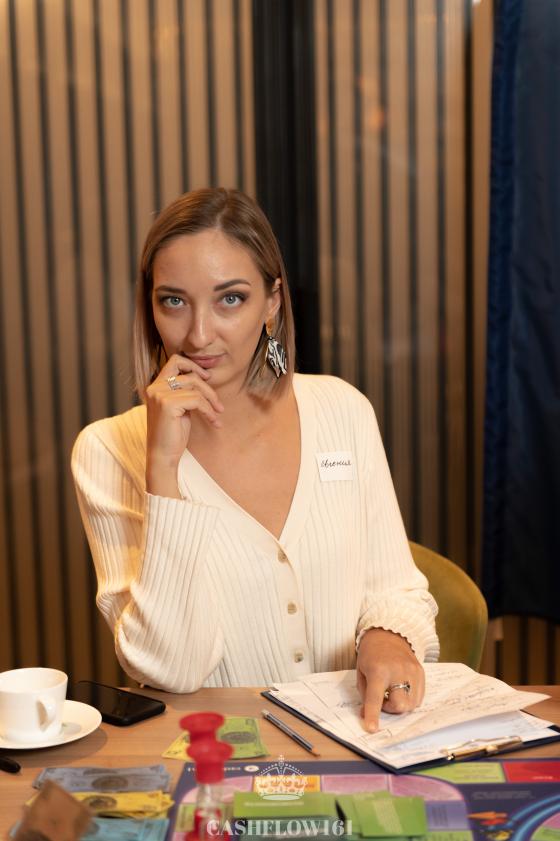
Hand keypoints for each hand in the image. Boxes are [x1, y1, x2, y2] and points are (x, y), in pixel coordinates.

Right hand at [145, 354, 223, 495]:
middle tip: (218, 404)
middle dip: (208, 387)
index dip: (193, 366)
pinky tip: (213, 422)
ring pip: (195, 387)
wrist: (163, 456)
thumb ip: (185, 391)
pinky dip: (209, 411)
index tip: (207, 378)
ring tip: (217, 414)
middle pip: (189, 374)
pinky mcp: (167, 404)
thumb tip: (204, 377)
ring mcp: (159, 394)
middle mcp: (155, 387)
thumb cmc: (172, 434)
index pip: (175, 361)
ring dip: (211, 401)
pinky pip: (197, 400)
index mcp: (156, 386)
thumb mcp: (179, 407)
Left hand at [356, 628, 424, 732]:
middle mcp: (398, 671)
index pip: (375, 698)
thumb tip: (366, 716)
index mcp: (378, 671)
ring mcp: (412, 672)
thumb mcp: (361, 672)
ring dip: (400, 704)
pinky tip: (401, 688)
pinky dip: (409, 699)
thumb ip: (364, 695)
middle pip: (400, 706)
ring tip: (392, 691)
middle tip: (384, 698)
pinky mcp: (421, 672)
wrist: (388, 635)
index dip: (373, 715)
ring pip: (411, 704)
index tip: (372, 729)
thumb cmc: (371, 654)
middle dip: (390, 709)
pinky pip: (418, 697)